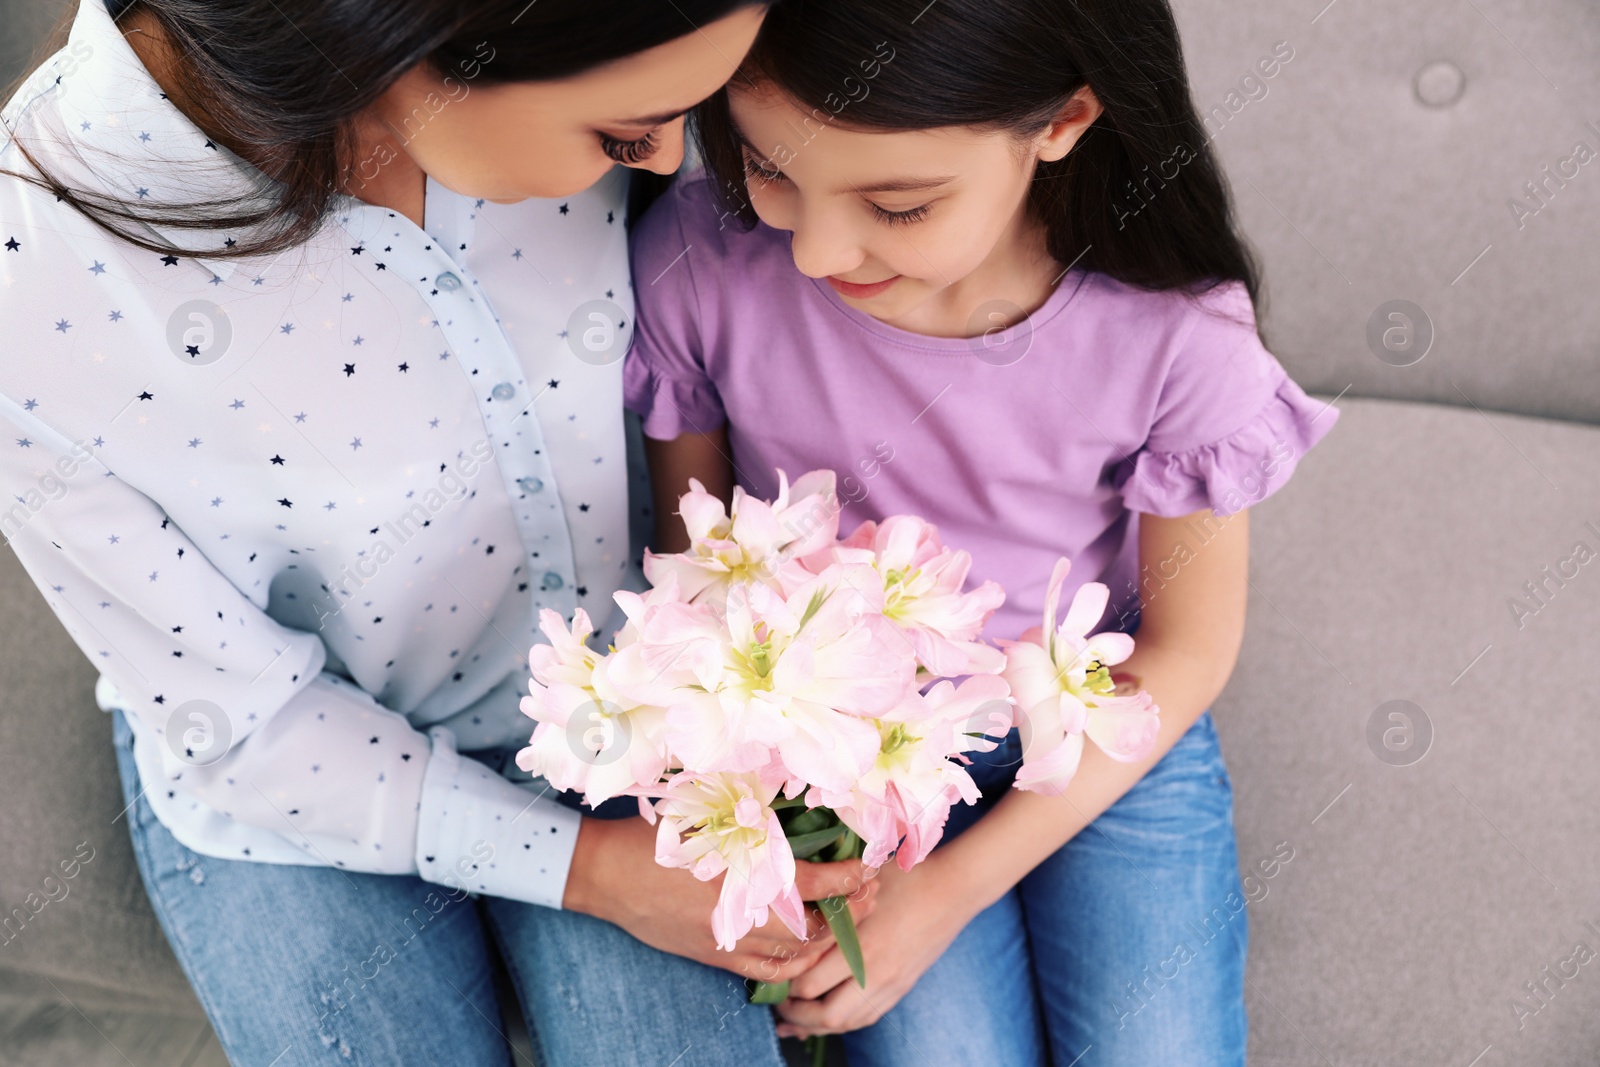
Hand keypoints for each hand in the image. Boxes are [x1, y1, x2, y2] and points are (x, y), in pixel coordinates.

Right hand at [562, 815, 878, 981]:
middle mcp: (740, 914)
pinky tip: (807, 949)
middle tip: (869, 893)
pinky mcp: (714, 955)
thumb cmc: (654, 835)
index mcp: (741, 873)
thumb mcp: (705, 813)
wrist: (605, 874)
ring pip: (794, 953)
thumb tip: (796, 799)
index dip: (848, 878)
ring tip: (846, 918)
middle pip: (812, 925)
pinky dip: (794, 963)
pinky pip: (766, 971)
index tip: (869, 867)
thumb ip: (751, 815)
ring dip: (826, 938)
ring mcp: (727, 940)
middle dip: (847, 910)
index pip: (813, 884)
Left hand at [773, 854, 976, 1038]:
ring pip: (848, 1023)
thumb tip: (794, 904)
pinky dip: (844, 1022)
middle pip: (826, 1015)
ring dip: (818, 1025)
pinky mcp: (902, 987)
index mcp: (861, 945)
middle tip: (778, 1005)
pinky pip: (868, 1017)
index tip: (773, 974)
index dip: (786, 985)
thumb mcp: (862, 881)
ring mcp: (891, 984)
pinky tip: (830, 1018)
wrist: (954, 888)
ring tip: (796, 1022)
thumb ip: (830, 899)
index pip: (810, 984)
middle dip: (796, 1015)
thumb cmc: (905, 876)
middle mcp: (875, 973)